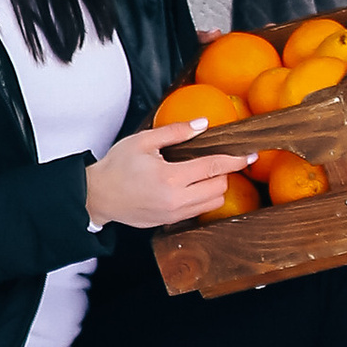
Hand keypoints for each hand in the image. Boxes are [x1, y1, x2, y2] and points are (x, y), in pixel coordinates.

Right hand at [85, 120, 233, 230]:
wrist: (98, 196)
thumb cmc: (117, 167)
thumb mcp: (143, 141)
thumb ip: (175, 132)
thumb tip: (202, 124)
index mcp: (170, 177)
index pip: (213, 167)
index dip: (235, 160)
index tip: (249, 155)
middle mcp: (176, 200)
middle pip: (219, 187)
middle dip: (222, 172)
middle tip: (211, 160)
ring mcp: (174, 214)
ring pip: (213, 203)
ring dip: (214, 188)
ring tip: (201, 175)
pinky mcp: (169, 222)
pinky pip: (198, 212)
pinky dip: (202, 199)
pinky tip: (189, 188)